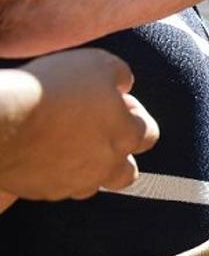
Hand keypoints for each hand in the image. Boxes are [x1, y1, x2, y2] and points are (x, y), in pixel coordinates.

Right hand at [0, 49, 159, 201]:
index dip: (132, 114)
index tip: (113, 101)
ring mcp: (75, 183)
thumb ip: (120, 75)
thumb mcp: (98, 64)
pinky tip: (41, 154)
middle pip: (127, 172)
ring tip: (67, 145)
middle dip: (118, 154)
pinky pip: (57, 187)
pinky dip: (54, 174)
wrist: (1, 120)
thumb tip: (123, 85)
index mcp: (126, 136)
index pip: (148, 133)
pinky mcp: (44, 191)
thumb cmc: (53, 88)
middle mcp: (107, 166)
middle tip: (97, 133)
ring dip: (86, 168)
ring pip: (91, 184)